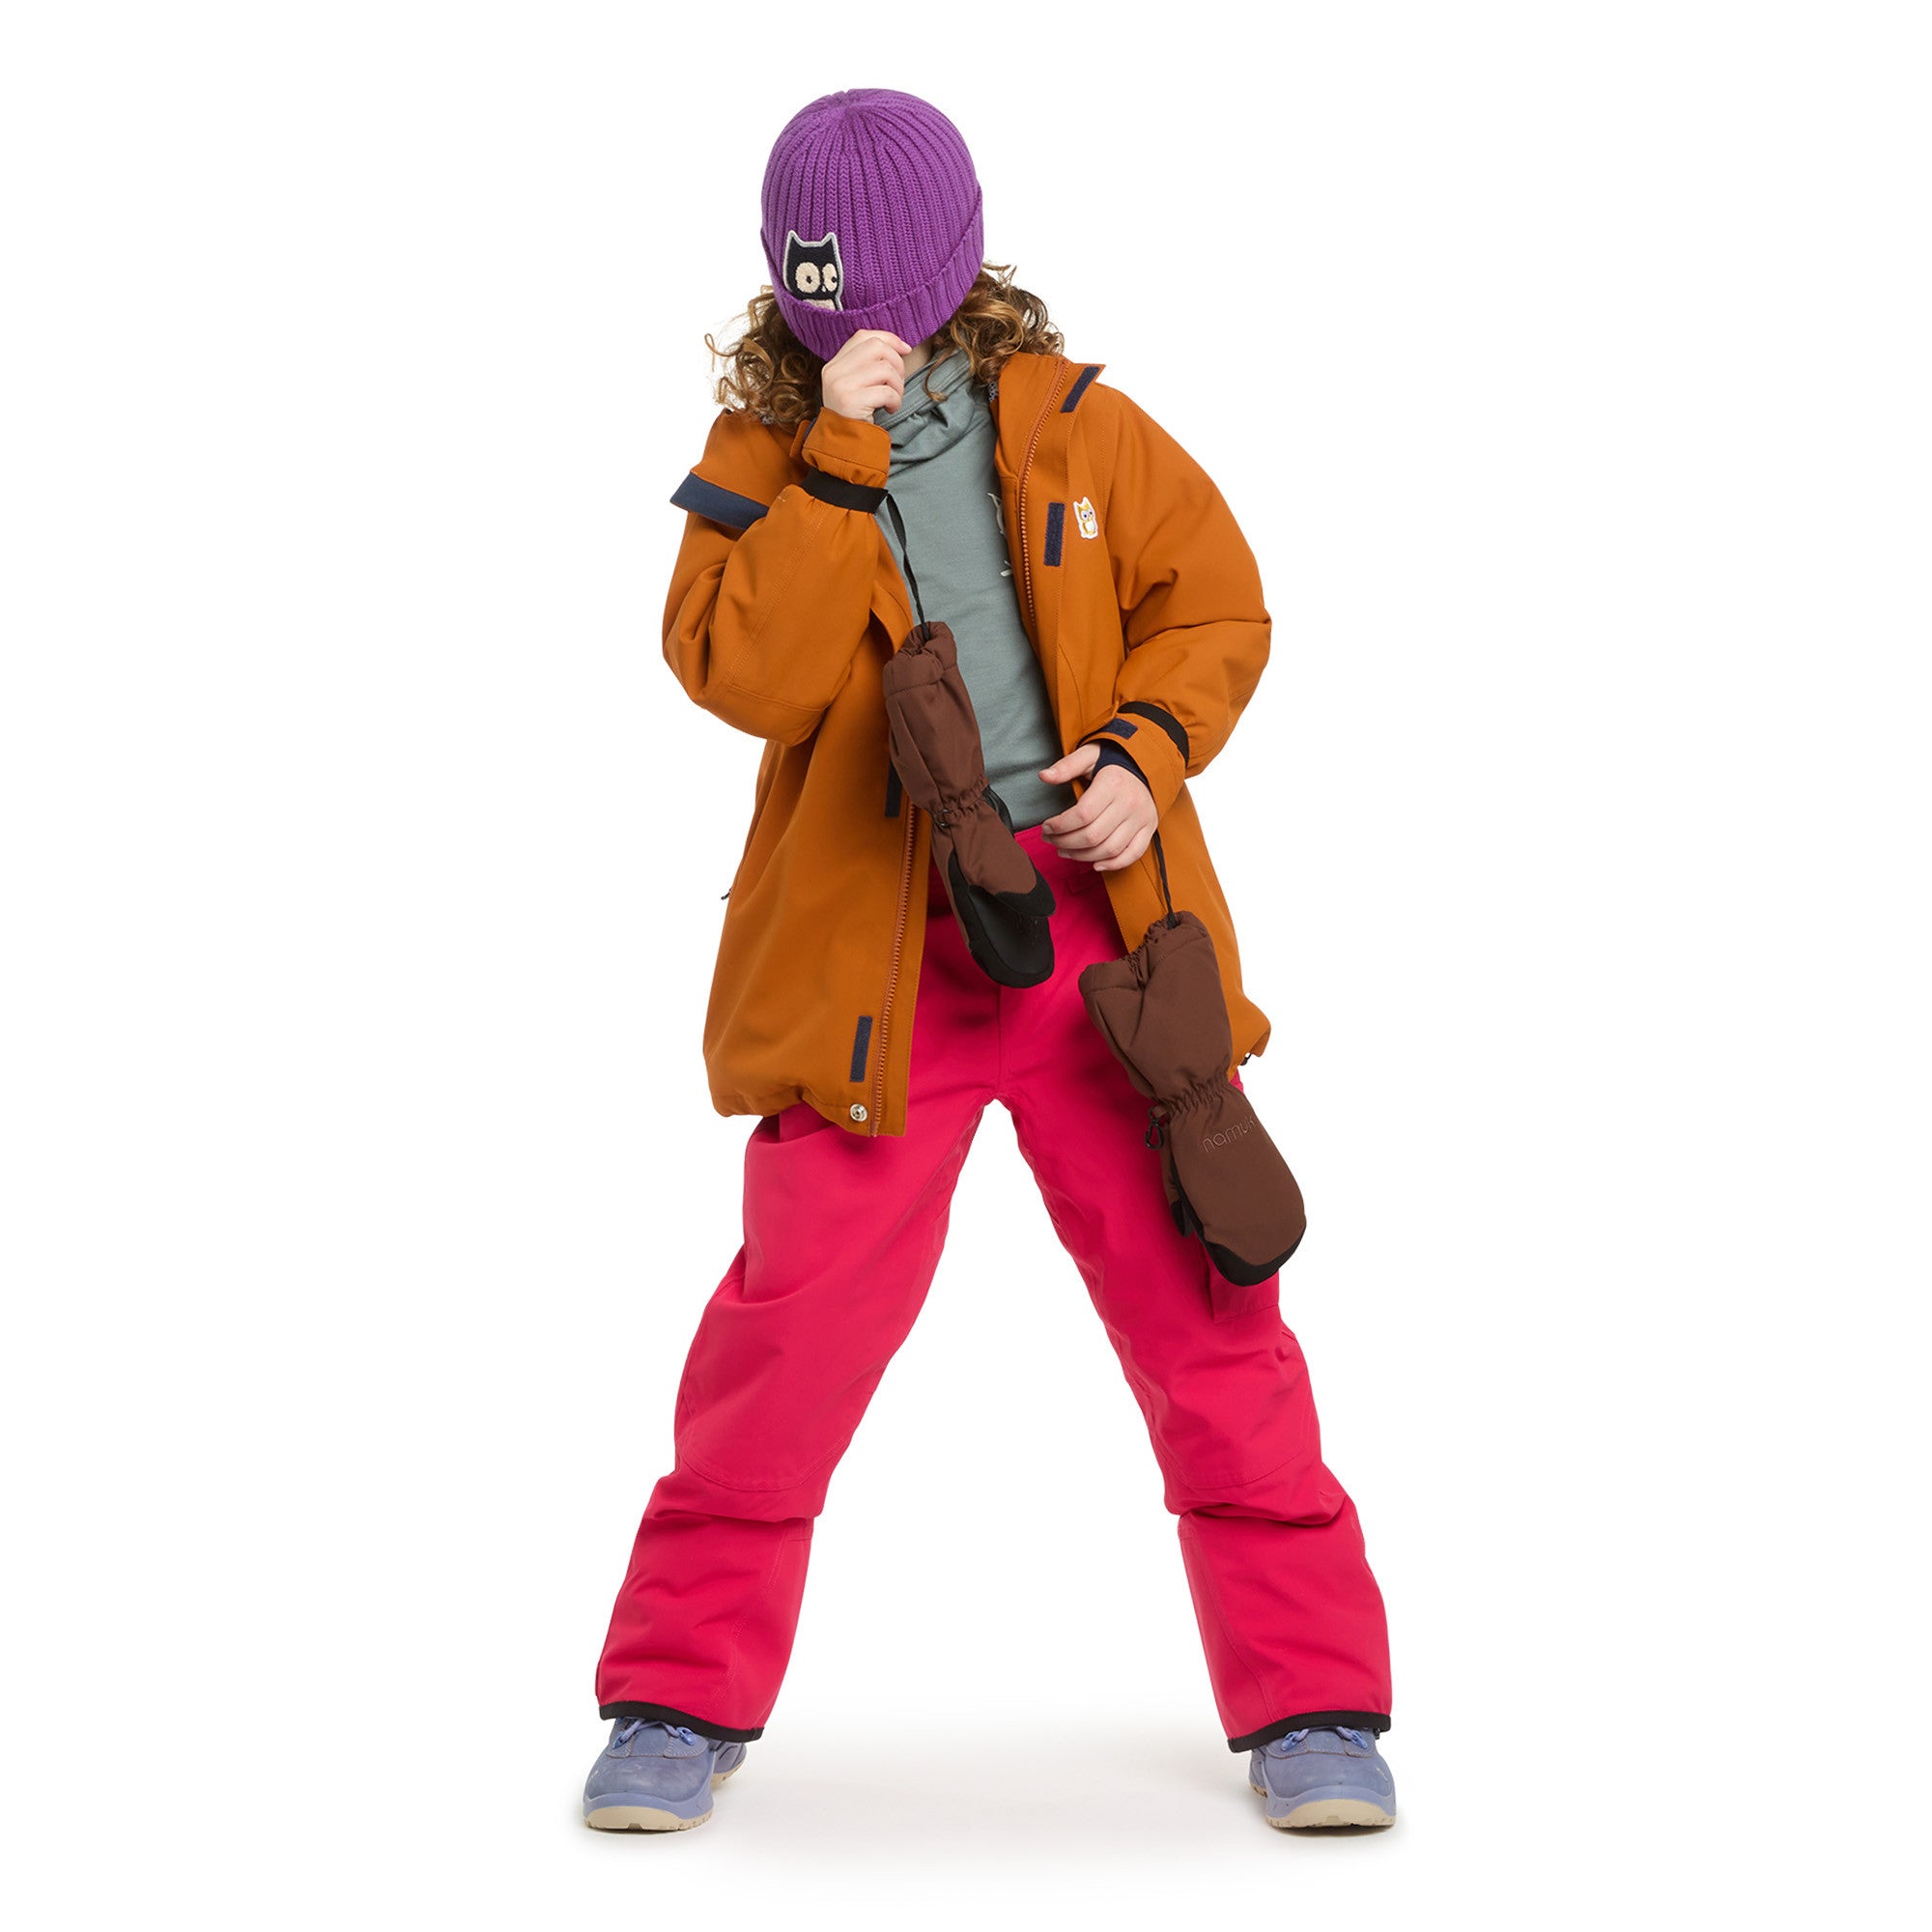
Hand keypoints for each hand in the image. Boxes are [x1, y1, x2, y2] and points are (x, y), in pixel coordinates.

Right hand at [821, 330, 911, 418]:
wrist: (842, 449)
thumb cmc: (856, 417)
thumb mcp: (856, 386)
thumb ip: (868, 365)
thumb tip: (902, 346)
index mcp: (833, 365)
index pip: (862, 336)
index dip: (888, 338)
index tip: (905, 349)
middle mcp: (833, 372)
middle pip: (876, 347)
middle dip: (897, 363)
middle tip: (898, 383)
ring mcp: (840, 386)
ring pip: (885, 368)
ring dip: (898, 385)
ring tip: (894, 399)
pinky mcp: (851, 402)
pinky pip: (886, 391)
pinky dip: (896, 401)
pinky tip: (890, 410)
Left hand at [1038, 744, 1158, 871]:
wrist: (1147, 764)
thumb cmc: (1114, 761)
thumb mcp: (1090, 755)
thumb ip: (1067, 766)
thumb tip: (1044, 776)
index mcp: (1113, 784)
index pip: (1082, 815)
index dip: (1060, 826)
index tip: (1047, 827)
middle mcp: (1129, 803)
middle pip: (1093, 835)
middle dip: (1065, 842)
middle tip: (1051, 840)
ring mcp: (1141, 818)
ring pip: (1109, 849)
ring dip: (1082, 856)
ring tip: (1064, 850)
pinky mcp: (1148, 829)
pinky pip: (1132, 854)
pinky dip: (1113, 864)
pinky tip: (1094, 864)